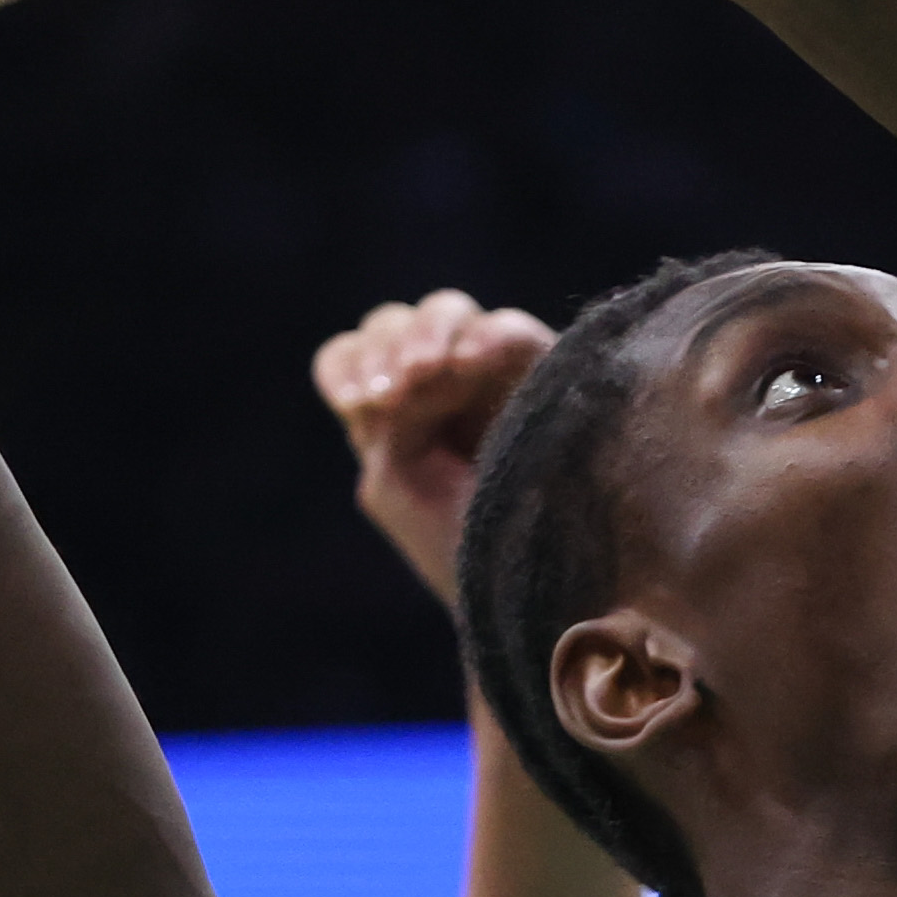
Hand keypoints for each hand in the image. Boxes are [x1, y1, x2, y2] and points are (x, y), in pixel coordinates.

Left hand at [314, 289, 556, 603]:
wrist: (530, 584)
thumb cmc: (457, 543)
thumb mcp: (395, 480)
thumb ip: (391, 415)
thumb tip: (432, 361)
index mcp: (390, 417)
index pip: (350, 358)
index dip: (350, 366)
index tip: (360, 404)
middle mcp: (435, 388)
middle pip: (393, 325)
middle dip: (389, 349)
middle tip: (394, 391)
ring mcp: (491, 376)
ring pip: (446, 312)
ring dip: (428, 336)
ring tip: (428, 372)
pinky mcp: (545, 374)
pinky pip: (512, 330)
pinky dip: (486, 338)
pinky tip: (471, 362)